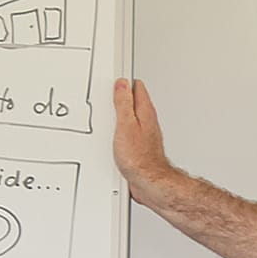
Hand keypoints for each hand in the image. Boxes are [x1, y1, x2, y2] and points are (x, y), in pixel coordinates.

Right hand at [112, 78, 179, 203]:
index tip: (113, 75)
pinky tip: (111, 131)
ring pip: (129, 116)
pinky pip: (127, 131)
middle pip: (133, 100)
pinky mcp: (138, 145)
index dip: (123, 80)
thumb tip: (122, 84)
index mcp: (145, 112)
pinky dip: (118, 128)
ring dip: (119, 112)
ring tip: (108, 106)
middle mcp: (146, 121)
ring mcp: (143, 133)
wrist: (148, 182)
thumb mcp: (125, 125)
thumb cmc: (139, 158)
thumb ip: (124, 104)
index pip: (136, 87)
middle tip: (109, 87)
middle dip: (121, 94)